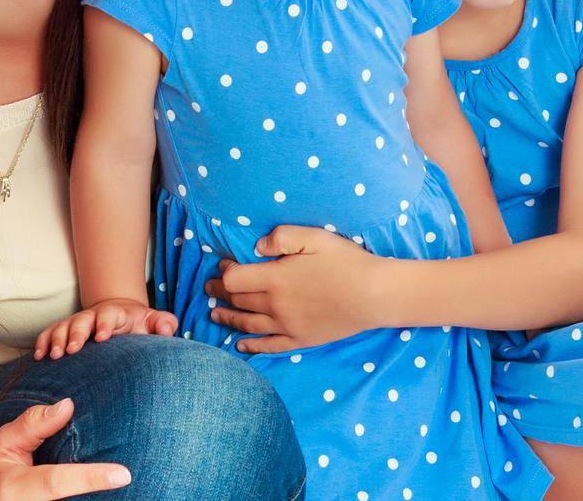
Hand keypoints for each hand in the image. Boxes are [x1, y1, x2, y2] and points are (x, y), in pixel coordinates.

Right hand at [0, 397, 130, 498]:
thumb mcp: (3, 444)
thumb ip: (34, 425)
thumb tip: (68, 405)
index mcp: (14, 488)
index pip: (56, 482)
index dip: (90, 478)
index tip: (123, 474)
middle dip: (96, 493)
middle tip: (129, 483)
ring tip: (119, 493)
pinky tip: (97, 496)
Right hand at [33, 298, 177, 359]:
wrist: (119, 316)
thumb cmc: (137, 325)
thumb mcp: (152, 322)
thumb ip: (163, 323)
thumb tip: (168, 328)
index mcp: (115, 314)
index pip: (110, 316)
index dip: (105, 324)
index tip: (102, 337)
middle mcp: (92, 316)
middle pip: (82, 320)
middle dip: (76, 333)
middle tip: (72, 350)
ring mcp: (76, 323)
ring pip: (63, 327)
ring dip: (57, 340)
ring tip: (54, 356)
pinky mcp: (63, 331)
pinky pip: (49, 334)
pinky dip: (43, 342)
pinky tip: (39, 356)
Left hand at [207, 225, 379, 353]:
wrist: (373, 295)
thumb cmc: (346, 262)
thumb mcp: (315, 237)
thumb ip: (282, 237)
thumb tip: (256, 246)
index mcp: (276, 278)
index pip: (235, 279)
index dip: (225, 272)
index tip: (224, 265)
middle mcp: (275, 305)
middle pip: (238, 301)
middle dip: (219, 293)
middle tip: (209, 288)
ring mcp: (287, 326)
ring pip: (247, 324)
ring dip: (227, 318)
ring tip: (214, 314)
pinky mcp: (300, 340)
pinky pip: (268, 345)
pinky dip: (250, 346)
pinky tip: (240, 345)